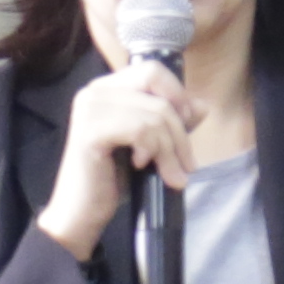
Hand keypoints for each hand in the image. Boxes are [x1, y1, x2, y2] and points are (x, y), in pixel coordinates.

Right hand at [36, 63, 202, 261]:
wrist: (82, 213)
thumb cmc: (112, 178)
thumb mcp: (151, 145)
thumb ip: (173, 123)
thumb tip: (202, 105)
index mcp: (107, 88)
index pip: (153, 70)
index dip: (177, 96)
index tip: (186, 129)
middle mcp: (95, 91)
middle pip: (158, 91)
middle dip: (179, 131)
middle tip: (186, 164)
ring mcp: (90, 108)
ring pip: (154, 115)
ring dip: (170, 150)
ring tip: (171, 175)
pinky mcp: (90, 131)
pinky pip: (140, 130)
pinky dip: (152, 151)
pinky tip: (141, 165)